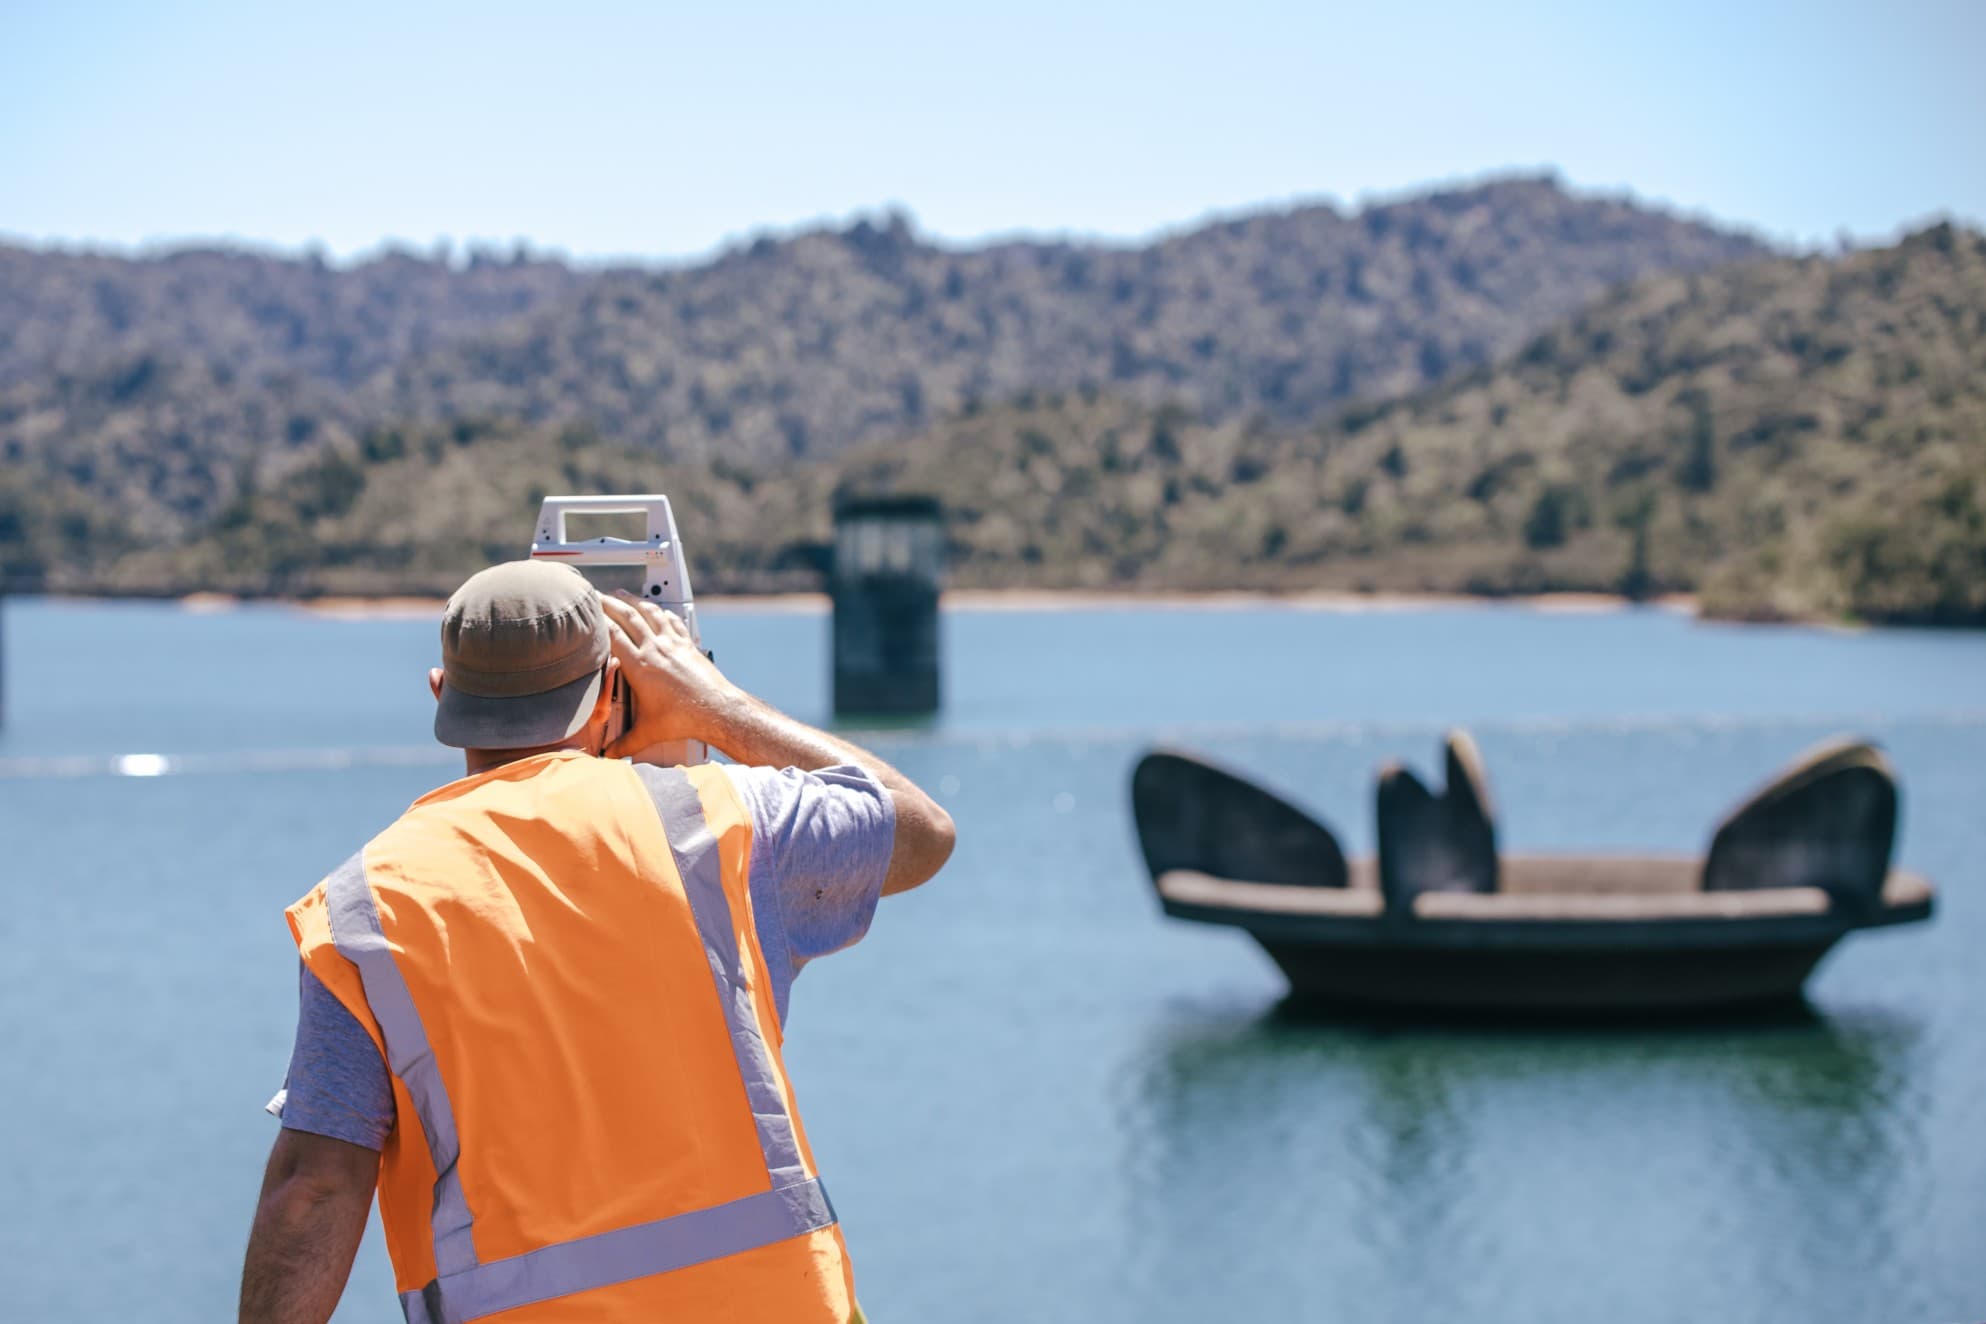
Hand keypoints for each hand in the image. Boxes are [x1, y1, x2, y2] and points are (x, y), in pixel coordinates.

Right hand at [598, 592, 741, 758]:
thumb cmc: (685, 719)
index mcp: (640, 666)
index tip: (585, 611)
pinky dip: (661, 612)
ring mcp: (673, 644)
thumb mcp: (648, 732)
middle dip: (609, 602)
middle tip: (596, 594)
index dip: (596, 619)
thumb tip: (609, 755)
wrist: (717, 711)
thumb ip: (625, 744)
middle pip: (627, 616)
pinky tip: (659, 610)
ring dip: (634, 601)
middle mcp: (656, 649)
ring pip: (650, 613)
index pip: (612, 634)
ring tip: (623, 594)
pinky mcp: (688, 645)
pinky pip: (672, 621)